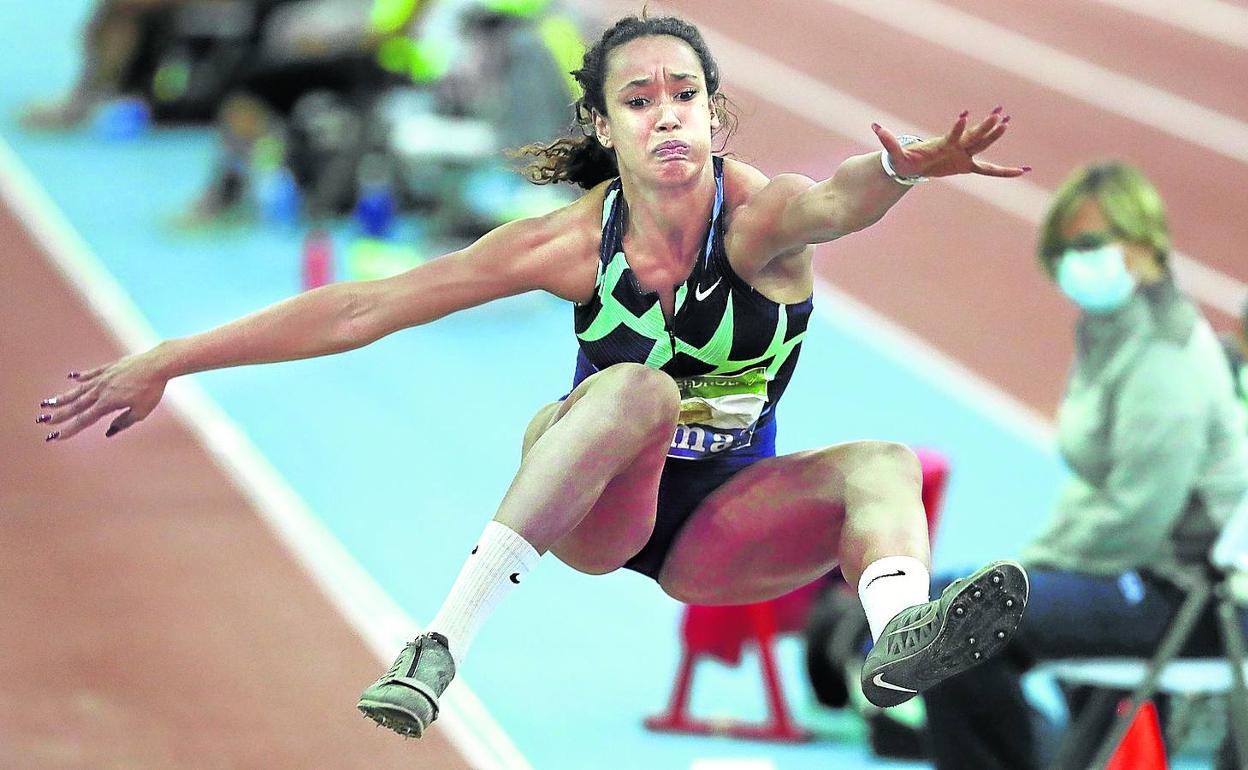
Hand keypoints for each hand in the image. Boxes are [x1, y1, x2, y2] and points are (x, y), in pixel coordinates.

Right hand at [36, 349, 169, 441]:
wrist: (157, 364)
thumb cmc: (152, 390)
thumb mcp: (141, 412)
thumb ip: (123, 422)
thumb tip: (108, 432)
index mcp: (108, 403)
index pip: (84, 419)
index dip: (69, 429)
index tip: (54, 437)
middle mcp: (101, 390)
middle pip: (75, 405)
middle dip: (57, 415)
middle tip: (40, 421)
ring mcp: (103, 378)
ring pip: (78, 390)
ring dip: (62, 397)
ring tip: (46, 403)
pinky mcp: (109, 368)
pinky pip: (91, 374)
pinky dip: (80, 377)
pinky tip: (72, 378)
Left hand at [873, 107, 1029, 178]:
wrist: (911, 164)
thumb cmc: (904, 159)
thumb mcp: (895, 154)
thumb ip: (888, 141)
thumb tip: (874, 127)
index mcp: (941, 145)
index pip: (951, 136)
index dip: (957, 128)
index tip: (964, 116)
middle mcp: (956, 147)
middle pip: (973, 137)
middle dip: (984, 127)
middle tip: (998, 115)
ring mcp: (964, 155)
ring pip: (983, 146)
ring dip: (994, 136)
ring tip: (1007, 122)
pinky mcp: (967, 166)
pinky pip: (989, 170)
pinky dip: (1004, 172)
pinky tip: (1022, 171)